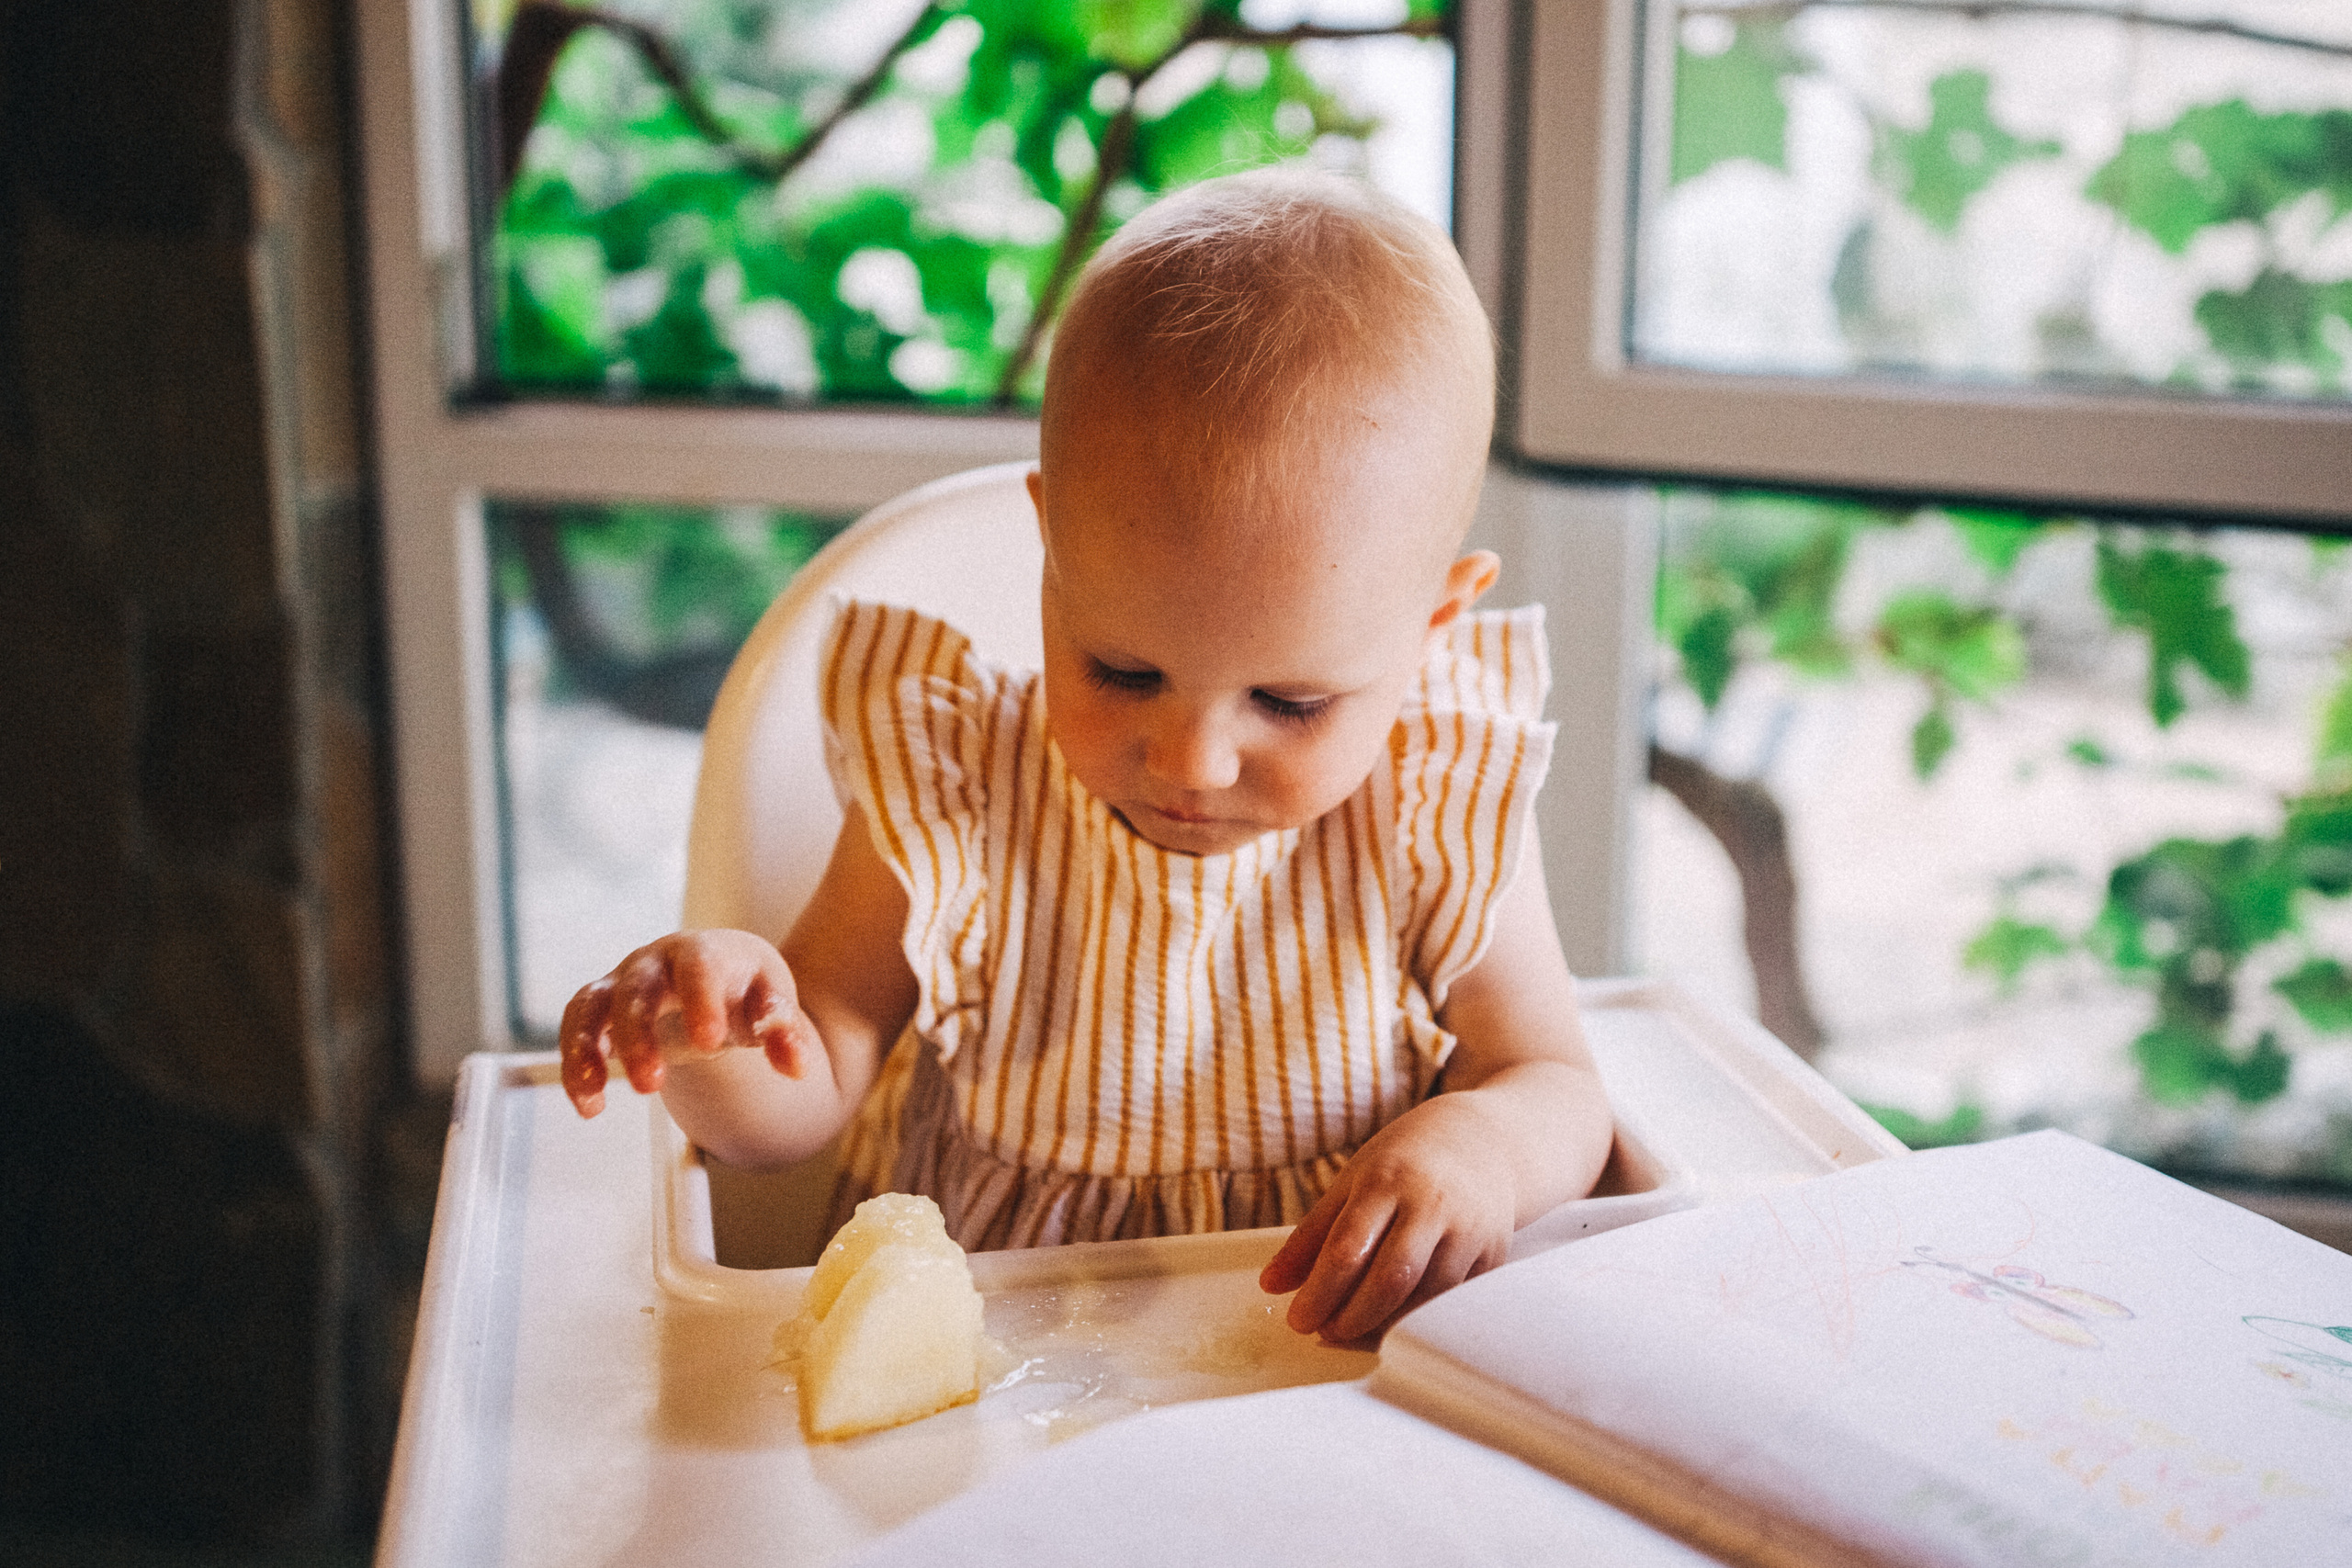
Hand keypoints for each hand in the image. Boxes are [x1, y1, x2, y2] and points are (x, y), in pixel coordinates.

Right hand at [558, 929, 820, 1117]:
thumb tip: (797, 1069)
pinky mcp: (602, 1004)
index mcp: (705, 952)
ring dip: (586, 1051)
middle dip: (639, 1037)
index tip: (709, 1044)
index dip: (701, 1001)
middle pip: (638, 988)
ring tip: (595, 1102)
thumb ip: (784, 1032)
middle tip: (649, 1087)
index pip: (699, 967)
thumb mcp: (772, 1003)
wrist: (719, 973)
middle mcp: (656, 961)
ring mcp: (624, 980)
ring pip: (594, 1005)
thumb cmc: (747, 988)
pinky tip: (589, 1106)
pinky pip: (577, 1026)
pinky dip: (576, 1063)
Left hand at [1259, 1095, 1518, 1343]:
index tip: (1298, 1320)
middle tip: (1323, 1333)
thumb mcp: (1352, 1182)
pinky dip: (1419, 1322)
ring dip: (1385, 1326)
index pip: (1348, 1247)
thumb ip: (1312, 1234)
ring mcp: (1468, 1232)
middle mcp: (1432, 1205)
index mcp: (1387, 1181)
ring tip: (1352, 1332)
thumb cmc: (1405, 1162)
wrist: (1483, 1142)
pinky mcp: (1492, 1256)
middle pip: (1390, 1279)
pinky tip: (1392, 1325)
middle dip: (1352, 1317)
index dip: (1320, 1292)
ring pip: (1426, 1298)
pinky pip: (1451, 1302)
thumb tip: (1271, 1284)